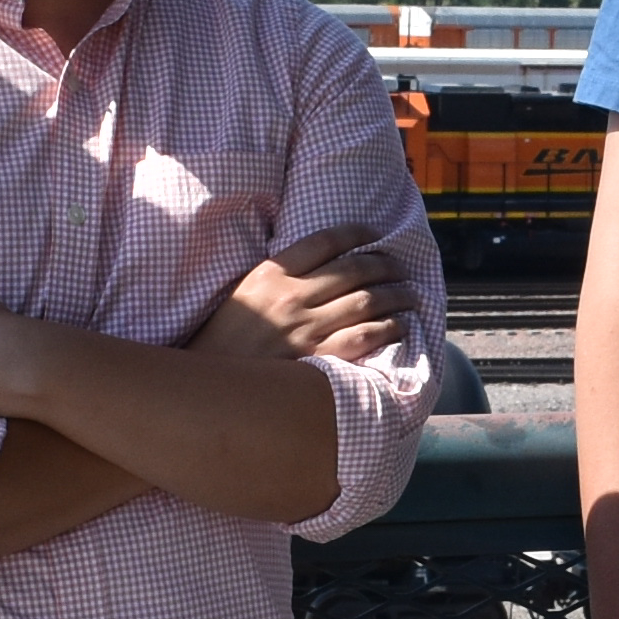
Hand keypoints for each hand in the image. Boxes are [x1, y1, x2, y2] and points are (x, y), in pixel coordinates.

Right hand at [211, 231, 404, 365]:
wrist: (208, 385)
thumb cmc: (224, 340)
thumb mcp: (244, 294)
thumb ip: (278, 278)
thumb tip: (320, 265)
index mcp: (271, 274)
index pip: (324, 241)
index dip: (357, 232)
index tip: (376, 234)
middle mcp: (291, 297)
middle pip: (353, 269)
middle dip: (386, 264)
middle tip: (401, 266)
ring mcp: (305, 329)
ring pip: (365, 301)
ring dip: (396, 294)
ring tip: (410, 294)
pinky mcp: (315, 358)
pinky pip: (363, 337)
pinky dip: (387, 328)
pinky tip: (399, 326)